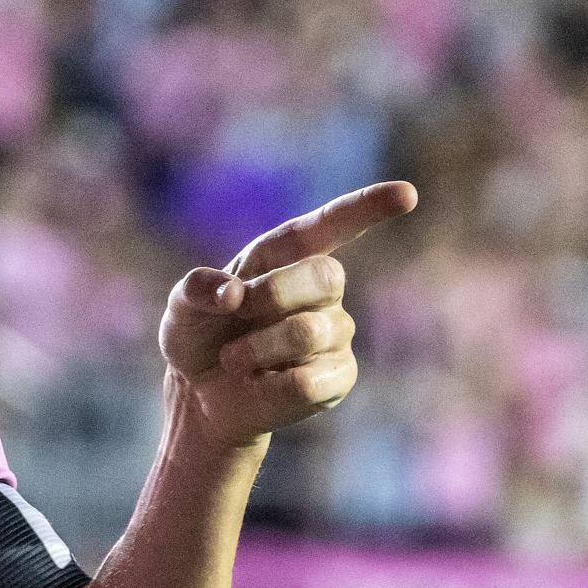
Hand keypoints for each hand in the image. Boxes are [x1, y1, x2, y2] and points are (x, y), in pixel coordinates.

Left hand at [157, 181, 418, 448]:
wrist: (200, 392)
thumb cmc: (198, 335)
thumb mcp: (182, 307)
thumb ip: (196, 288)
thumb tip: (232, 294)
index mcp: (283, 256)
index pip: (329, 226)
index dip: (366, 208)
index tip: (405, 195)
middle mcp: (318, 288)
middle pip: (326, 276)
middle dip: (275, 294)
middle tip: (236, 313)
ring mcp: (334, 332)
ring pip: (309, 333)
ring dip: (254, 349)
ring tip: (234, 360)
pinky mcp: (337, 377)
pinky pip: (309, 381)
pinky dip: (269, 384)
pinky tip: (260, 382)